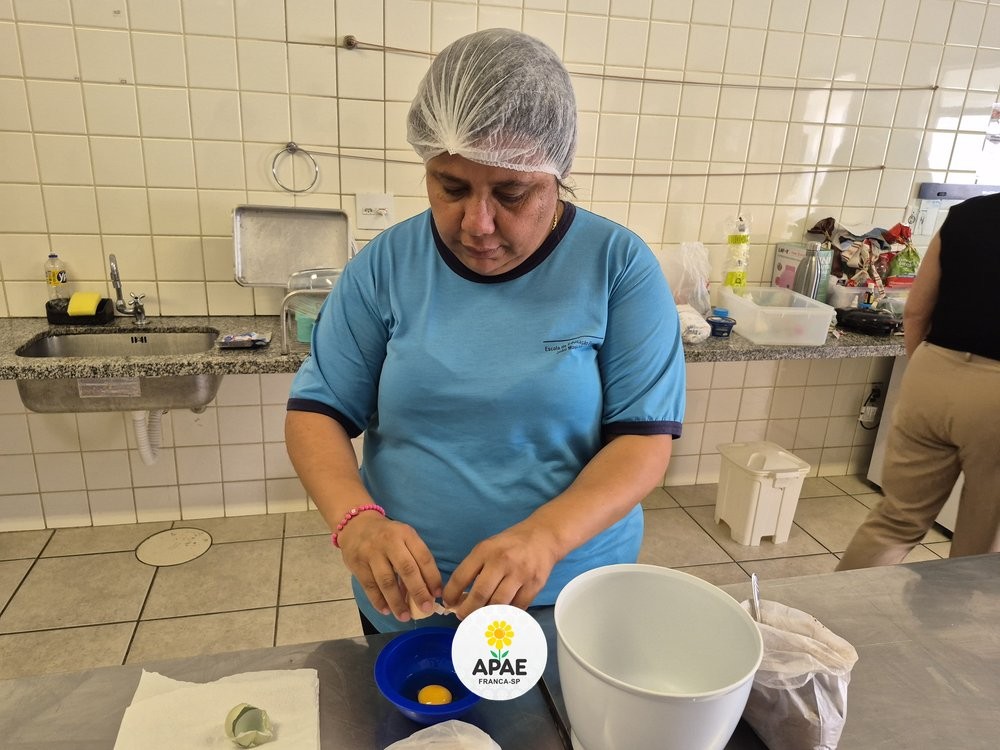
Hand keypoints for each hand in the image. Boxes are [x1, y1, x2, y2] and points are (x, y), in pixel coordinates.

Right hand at [336, 513, 441, 622]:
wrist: (356, 524)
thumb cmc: (388, 535)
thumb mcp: (404, 537)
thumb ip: (415, 558)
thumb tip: (427, 590)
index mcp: (406, 534)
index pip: (423, 557)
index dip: (432, 577)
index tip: (437, 595)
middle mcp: (389, 542)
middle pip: (407, 570)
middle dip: (418, 592)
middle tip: (426, 609)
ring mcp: (371, 553)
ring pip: (386, 581)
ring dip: (397, 602)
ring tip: (405, 617)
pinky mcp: (357, 564)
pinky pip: (369, 586)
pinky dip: (378, 600)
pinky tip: (386, 610)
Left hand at [443, 521, 560, 618]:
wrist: (544, 536)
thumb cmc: (511, 543)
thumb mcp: (489, 546)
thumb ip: (475, 568)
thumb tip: (460, 596)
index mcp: (485, 550)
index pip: (461, 576)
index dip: (451, 594)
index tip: (448, 603)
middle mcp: (502, 561)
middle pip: (480, 594)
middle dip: (467, 611)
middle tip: (462, 617)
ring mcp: (520, 574)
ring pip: (498, 604)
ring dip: (486, 616)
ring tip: (480, 618)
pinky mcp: (535, 585)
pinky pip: (517, 607)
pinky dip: (507, 614)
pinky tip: (500, 615)